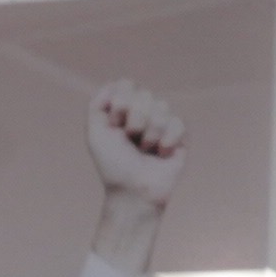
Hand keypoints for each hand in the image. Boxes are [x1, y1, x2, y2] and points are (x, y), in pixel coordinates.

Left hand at [85, 79, 185, 276]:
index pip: (127, 85)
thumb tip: (113, 83)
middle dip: (133, 121)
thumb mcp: (95, 135)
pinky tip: (161, 154)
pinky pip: (177, 122)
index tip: (114, 125)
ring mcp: (162, 123)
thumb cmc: (113, 166)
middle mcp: (143, 113)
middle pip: (145, 95)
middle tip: (129, 141)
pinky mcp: (180, 135)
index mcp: (122, 111)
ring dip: (148, 134)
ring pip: (162, 108)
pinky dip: (165, 141)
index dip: (120, 104)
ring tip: (144, 150)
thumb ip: (97, 105)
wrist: (133, 192)